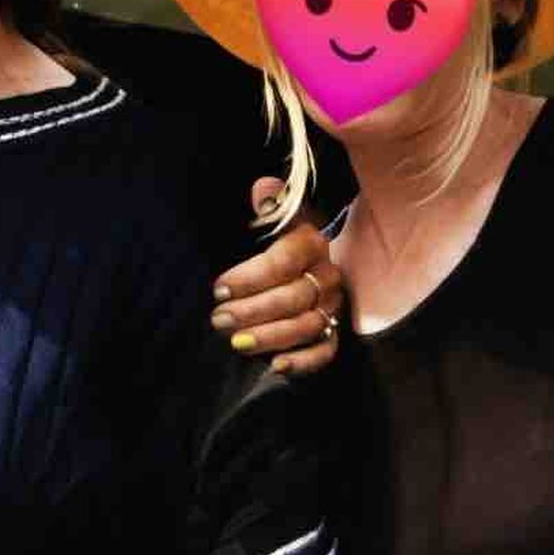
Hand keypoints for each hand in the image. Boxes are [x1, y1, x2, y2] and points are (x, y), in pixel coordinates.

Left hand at [210, 177, 343, 374]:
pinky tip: (276, 365)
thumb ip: (268, 207)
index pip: (284, 261)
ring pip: (306, 325)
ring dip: (269, 336)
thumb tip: (263, 189)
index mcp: (311, 243)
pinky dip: (303, 361)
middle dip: (252, 310)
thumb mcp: (269, 220)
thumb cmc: (271, 241)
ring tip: (235, 342)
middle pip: (293, 296)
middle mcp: (327, 275)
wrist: (296, 265)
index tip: (219, 288)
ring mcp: (333, 306)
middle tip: (219, 319)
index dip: (250, 276)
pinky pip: (326, 350)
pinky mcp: (334, 332)